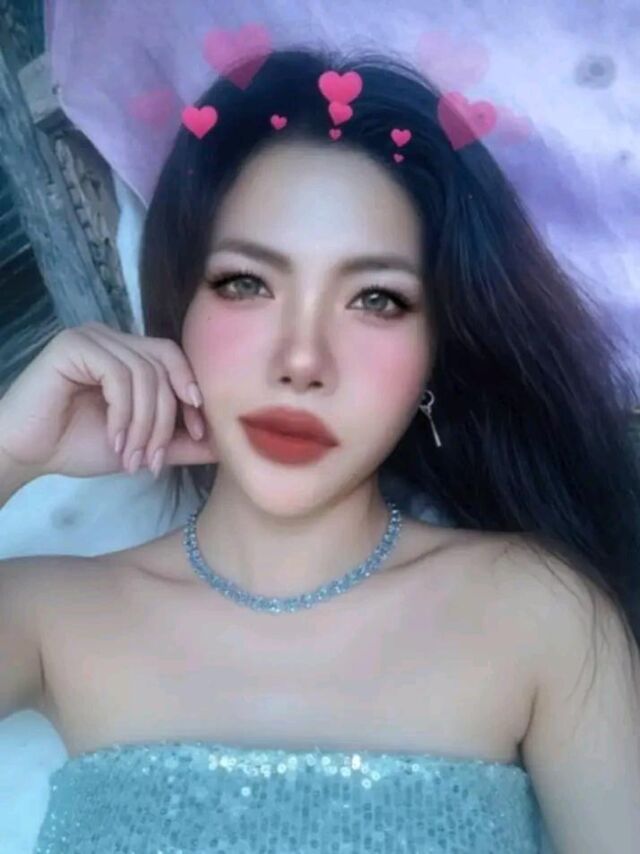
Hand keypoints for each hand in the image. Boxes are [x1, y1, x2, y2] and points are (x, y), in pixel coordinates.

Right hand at [0, 322, 217, 478]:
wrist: (26, 453)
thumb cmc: (78, 445)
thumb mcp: (142, 444)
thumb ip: (182, 443)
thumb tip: (226, 446)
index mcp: (130, 353)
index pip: (176, 360)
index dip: (192, 395)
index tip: (200, 435)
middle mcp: (113, 338)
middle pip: (164, 367)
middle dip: (167, 418)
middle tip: (153, 458)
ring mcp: (93, 337)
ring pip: (144, 375)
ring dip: (144, 424)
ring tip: (132, 457)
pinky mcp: (72, 345)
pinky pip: (117, 374)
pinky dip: (122, 412)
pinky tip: (114, 438)